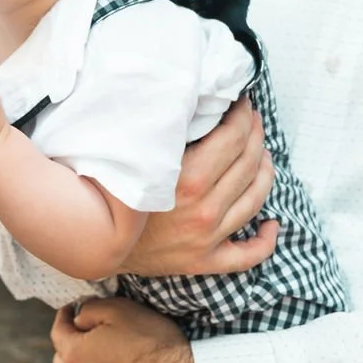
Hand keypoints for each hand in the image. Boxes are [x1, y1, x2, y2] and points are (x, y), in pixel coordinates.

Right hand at [122, 97, 277, 275]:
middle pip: (248, 164)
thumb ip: (165, 130)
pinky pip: (247, 255)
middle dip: (255, 134)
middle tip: (252, 119)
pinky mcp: (203, 261)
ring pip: (255, 200)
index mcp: (188, 179)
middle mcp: (204, 210)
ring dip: (265, 171)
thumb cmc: (107, 188)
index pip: (233, 138)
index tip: (241, 102)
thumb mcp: (135, 153)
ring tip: (262, 154)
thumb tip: (192, 100)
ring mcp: (207, 239)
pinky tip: (272, 224)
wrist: (90, 238)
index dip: (243, 115)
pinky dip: (266, 240)